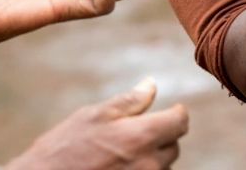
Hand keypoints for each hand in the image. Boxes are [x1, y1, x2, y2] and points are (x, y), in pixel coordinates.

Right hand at [6, 78, 188, 169]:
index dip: (177, 113)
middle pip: (173, 147)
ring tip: (118, 153)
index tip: (171, 110)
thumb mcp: (94, 115)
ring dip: (150, 157)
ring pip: (161, 167)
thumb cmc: (65, 147)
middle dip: (161, 136)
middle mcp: (149, 165)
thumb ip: (129, 101)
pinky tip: (117, 166)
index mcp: (141, 137)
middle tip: (134, 131)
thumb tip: (151, 84)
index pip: (179, 123)